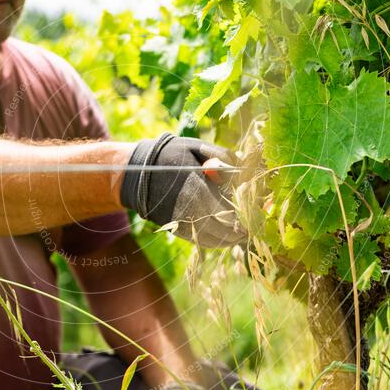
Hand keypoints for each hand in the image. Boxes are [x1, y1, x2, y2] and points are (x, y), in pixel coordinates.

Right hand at [120, 133, 246, 247]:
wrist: (138, 172)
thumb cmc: (171, 156)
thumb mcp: (196, 148)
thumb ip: (222, 156)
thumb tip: (244, 170)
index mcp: (196, 189)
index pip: (225, 213)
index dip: (241, 220)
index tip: (252, 220)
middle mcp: (188, 210)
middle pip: (221, 231)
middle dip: (237, 233)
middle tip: (249, 231)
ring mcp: (181, 222)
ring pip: (211, 240)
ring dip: (227, 241)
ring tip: (239, 237)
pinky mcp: (175, 228)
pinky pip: (199, 241)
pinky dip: (213, 242)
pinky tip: (223, 238)